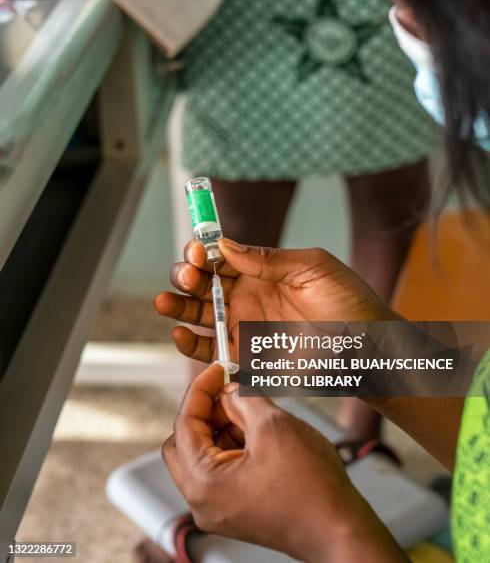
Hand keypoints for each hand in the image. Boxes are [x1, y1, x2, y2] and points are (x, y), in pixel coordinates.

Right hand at [155, 238, 396, 363]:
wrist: (367, 348)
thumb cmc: (349, 302)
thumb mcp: (312, 267)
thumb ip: (268, 258)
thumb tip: (226, 244)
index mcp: (262, 273)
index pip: (221, 258)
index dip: (203, 252)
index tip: (197, 250)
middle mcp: (248, 298)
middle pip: (203, 285)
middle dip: (187, 277)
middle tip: (187, 276)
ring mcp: (244, 328)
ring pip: (200, 316)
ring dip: (178, 307)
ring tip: (165, 302)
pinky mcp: (246, 358)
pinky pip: (209, 352)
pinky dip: (190, 344)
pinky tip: (180, 334)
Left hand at [163, 364, 407, 562]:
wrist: (340, 530)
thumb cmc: (312, 488)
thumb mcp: (273, 426)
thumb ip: (243, 399)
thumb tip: (229, 389)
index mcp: (203, 483)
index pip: (184, 424)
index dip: (201, 390)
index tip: (217, 370)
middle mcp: (203, 502)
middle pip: (186, 442)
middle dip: (208, 411)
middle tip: (232, 391)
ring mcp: (219, 509)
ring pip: (205, 455)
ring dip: (223, 428)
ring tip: (254, 413)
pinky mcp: (237, 510)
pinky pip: (222, 470)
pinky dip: (234, 446)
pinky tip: (260, 434)